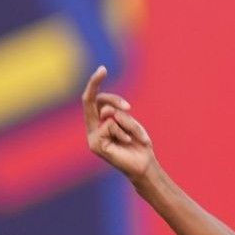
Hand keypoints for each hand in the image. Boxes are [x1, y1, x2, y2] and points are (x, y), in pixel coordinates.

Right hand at [82, 66, 154, 181]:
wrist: (144, 165)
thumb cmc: (139, 144)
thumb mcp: (131, 123)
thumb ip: (118, 114)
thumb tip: (106, 112)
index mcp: (100, 121)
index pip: (94, 99)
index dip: (95, 83)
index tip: (102, 69)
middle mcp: (92, 128)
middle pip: (90, 100)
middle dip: (97, 85)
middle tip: (120, 92)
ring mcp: (92, 137)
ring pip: (109, 114)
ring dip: (129, 122)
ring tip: (135, 137)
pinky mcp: (95, 144)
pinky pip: (110, 126)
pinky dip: (124, 131)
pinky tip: (127, 142)